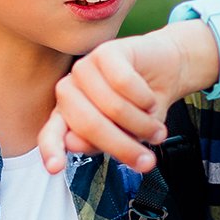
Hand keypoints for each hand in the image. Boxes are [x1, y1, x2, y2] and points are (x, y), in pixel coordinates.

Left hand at [36, 29, 197, 173]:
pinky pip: (125, 83)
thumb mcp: (124, 136)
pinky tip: (149, 99)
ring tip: (154, 127)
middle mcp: (70, 91)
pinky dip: (145, 98)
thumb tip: (74, 144)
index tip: (56, 168)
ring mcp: (85, 69)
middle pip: (89, 125)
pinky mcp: (106, 51)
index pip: (50, 134)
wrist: (168, 71)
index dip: (52, 151)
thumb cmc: (141, 106)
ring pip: (113, 107)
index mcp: (67, 115)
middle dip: (123, 146)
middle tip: (146, 160)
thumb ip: (97, 143)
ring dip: (142, 123)